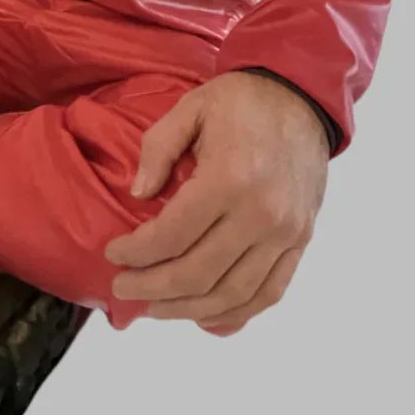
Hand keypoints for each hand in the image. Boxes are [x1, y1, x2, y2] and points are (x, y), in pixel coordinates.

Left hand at [104, 71, 328, 336]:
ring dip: (187, 309)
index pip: (172, 236)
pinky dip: (236, 313)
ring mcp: (286, 233)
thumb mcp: (189, 108)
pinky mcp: (301, 241)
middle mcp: (262, 214)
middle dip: (151, 287)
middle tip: (122, 287)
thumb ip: (157, 150)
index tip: (112, 254)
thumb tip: (138, 196)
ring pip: (232, 294)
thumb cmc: (241, 102)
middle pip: (198, 274)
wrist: (302, 97)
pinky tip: (204, 318)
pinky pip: (269, 292)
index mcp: (229, 179)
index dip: (135, 253)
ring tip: (154, 307)